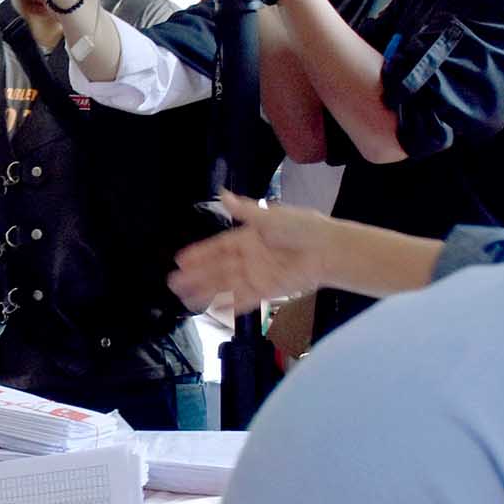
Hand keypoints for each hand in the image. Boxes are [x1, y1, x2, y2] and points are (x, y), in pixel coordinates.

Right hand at [167, 190, 338, 312]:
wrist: (329, 249)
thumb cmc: (302, 228)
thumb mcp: (270, 216)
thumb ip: (244, 211)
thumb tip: (223, 194)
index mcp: (248, 237)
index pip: (218, 247)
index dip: (199, 254)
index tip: (181, 260)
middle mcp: (249, 257)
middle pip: (217, 268)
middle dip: (196, 276)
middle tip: (174, 283)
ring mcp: (258, 274)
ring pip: (226, 285)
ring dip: (207, 292)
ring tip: (186, 299)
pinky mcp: (269, 290)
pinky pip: (245, 298)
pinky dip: (230, 304)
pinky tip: (214, 310)